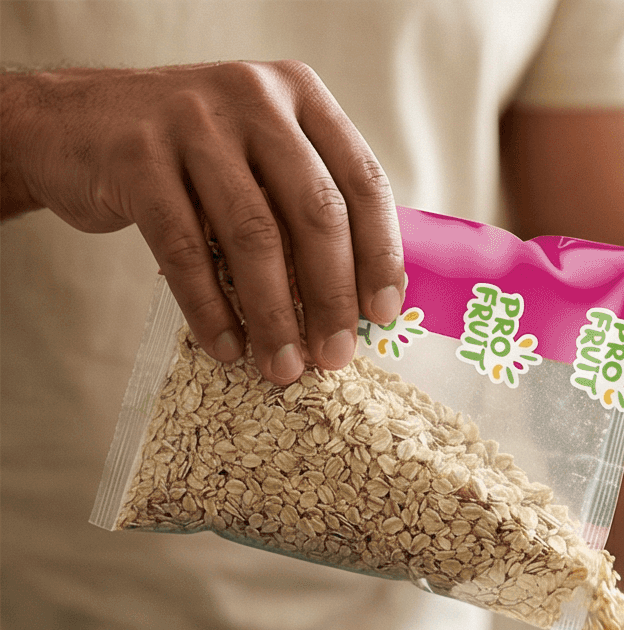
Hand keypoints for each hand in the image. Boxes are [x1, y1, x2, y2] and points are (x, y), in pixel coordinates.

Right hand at [0, 62, 401, 384]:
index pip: (362, 182)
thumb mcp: (257, 160)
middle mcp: (251, 95)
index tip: (383, 315)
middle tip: (334, 358)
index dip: (379, 255)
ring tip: (282, 367)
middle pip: (315, 212)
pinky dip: (209, 307)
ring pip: (253, 235)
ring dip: (274, 315)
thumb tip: (365, 305)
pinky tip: (225, 347)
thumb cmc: (187, 159)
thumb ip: (307, 208)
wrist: (66, 126)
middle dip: (331, 297)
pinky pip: (185, 248)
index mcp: (297, 93)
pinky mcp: (135, 153)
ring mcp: (190, 118)